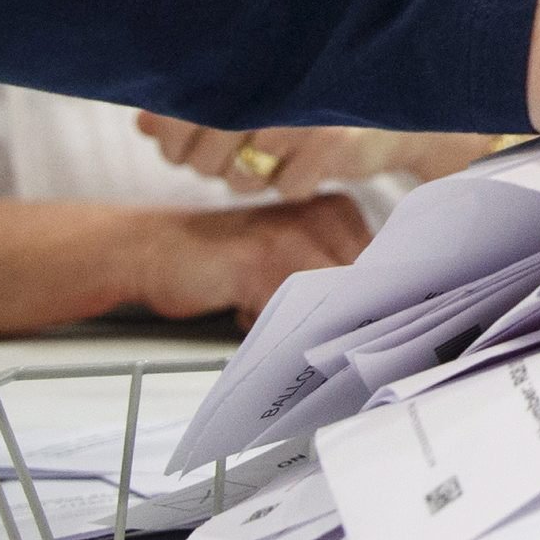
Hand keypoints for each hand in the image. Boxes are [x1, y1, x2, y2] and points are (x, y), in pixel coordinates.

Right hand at [125, 194, 369, 326]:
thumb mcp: (291, 261)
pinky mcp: (260, 262)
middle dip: (335, 319)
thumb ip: (332, 279)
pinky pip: (286, 316)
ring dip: (297, 324)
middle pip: (361, 288)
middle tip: (297, 323)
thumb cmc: (223, 262)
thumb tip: (376, 322)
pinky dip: (265, 327)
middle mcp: (323, 216)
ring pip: (326, 306)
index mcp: (339, 212)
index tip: (351, 324)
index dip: (368, 305)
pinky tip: (240, 308)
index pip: (384, 270)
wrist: (156, 248)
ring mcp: (293, 236)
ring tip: (258, 305)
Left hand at [133, 117, 497, 190]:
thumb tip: (143, 125)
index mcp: (247, 60)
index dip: (171, 139)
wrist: (396, 107)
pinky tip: (306, 162)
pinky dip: (291, 185)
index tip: (179, 144)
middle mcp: (271, 81)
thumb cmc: (314, 98)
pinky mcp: (331, 142)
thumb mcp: (255, 94)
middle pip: (204, 153)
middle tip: (233, 156)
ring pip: (241, 177)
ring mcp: (302, 112)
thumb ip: (195, 106)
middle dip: (209, 166)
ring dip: (250, 179)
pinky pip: (284, 188)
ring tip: (270, 157)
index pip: (179, 111)